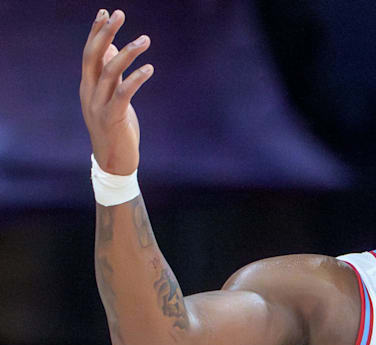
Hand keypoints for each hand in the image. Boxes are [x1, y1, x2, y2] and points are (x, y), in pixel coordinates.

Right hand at [79, 9, 153, 175]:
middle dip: (105, 33)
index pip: (89, 53)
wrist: (113, 161)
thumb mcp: (111, 97)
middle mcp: (89, 92)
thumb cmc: (115, 127)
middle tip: (119, 14)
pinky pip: (123, 92)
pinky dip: (136, 78)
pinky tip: (149, 68)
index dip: (96, 32)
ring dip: (127, 52)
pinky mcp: (113, 117)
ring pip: (109, 71)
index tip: (105, 12)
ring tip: (145, 39)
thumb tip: (112, 49)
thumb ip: (111, 74)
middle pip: (93, 56)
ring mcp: (98, 105)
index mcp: (88, 86)